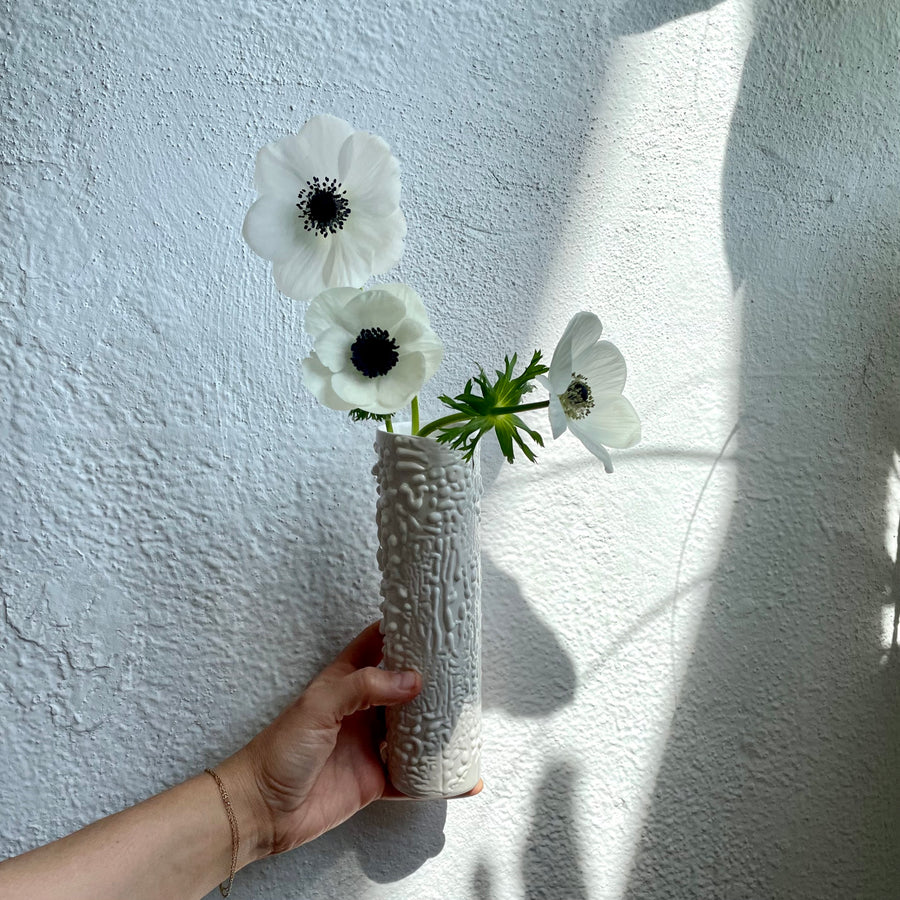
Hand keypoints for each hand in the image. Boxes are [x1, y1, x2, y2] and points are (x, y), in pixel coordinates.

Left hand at [223, 622, 481, 856]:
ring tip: (468, 720)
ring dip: (437, 728)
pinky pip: (412, 778)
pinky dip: (436, 779)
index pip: (376, 646)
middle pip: (403, 688)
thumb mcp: (318, 707)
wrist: (260, 811)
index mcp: (344, 683)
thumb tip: (412, 679)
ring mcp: (369, 746)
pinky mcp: (374, 780)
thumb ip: (363, 687)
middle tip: (462, 673)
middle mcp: (361, 711)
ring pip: (413, 732)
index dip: (400, 632)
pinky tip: (460, 779)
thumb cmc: (278, 751)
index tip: (431, 623)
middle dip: (430, 681)